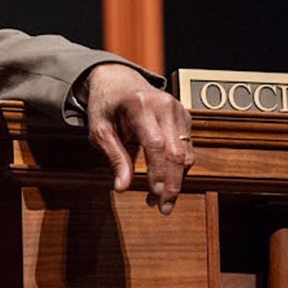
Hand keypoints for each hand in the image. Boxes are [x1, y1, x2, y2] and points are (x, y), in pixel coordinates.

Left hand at [82, 63, 194, 214]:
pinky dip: (179, 167)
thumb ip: (114, 157)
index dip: (158, 174)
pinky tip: (166, 180)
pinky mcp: (184, 114)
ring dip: (176, 180)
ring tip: (160, 199)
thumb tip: (122, 187)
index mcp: (140, 105)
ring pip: (186, 153)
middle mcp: (164, 104)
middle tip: (163, 208)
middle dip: (171, 184)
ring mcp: (177, 108)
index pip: (156, 146)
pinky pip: (187, 147)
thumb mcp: (100, 130)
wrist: (116, 79)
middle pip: (176, 153)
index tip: (154, 196)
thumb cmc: (105, 105)